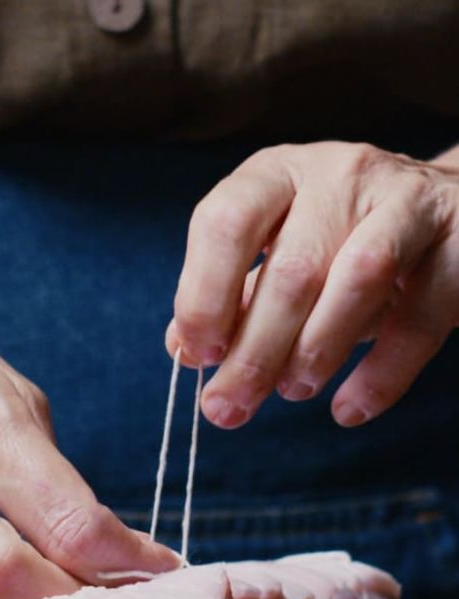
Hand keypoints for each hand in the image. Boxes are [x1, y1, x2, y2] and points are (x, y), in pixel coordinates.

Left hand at [167, 141, 458, 427]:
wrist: (448, 215)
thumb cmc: (344, 242)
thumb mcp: (281, 256)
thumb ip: (234, 297)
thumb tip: (182, 348)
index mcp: (279, 175)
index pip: (225, 221)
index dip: (203, 293)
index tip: (198, 354)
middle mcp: (339, 176)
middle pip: (291, 268)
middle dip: (254, 352)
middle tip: (230, 408)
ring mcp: (404, 203)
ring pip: (358, 278)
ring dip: (316, 350)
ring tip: (294, 391)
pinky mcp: (457, 245)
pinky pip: (417, 319)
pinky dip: (380, 375)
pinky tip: (349, 409)